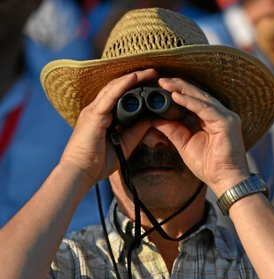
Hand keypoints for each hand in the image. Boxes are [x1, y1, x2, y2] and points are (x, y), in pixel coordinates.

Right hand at [59, 69, 155, 184]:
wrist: (81, 172)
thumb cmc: (98, 162)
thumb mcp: (125, 142)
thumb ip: (137, 130)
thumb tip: (152, 118)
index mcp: (103, 116)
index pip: (120, 96)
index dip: (135, 88)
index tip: (152, 84)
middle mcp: (97, 110)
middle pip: (118, 88)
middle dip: (136, 79)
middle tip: (154, 73)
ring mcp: (94, 110)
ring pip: (115, 87)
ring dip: (133, 78)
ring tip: (149, 72)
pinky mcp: (94, 115)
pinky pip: (110, 95)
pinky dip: (123, 85)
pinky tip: (134, 77)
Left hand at [152, 77, 249, 195]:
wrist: (225, 181)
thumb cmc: (209, 166)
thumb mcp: (184, 144)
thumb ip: (172, 130)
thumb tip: (154, 118)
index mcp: (213, 119)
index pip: (194, 100)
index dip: (178, 91)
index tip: (160, 87)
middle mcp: (221, 114)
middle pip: (198, 95)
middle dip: (179, 86)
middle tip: (160, 80)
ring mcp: (226, 117)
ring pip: (202, 98)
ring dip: (183, 90)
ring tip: (166, 84)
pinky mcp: (227, 122)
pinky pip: (205, 109)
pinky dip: (190, 102)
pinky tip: (176, 97)